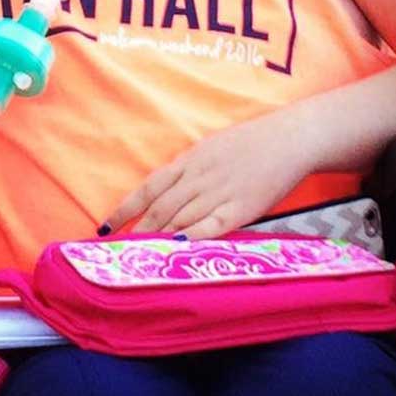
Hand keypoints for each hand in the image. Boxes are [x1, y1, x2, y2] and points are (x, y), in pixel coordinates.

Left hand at [101, 115, 312, 239]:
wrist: (287, 139)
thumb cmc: (248, 144)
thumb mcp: (209, 149)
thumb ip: (187, 170)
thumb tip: (164, 191)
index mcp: (188, 162)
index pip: (148, 189)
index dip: (126, 209)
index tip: (107, 227)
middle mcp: (198, 178)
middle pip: (161, 208)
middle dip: (139, 231)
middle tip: (121, 251)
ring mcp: (219, 193)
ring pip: (182, 218)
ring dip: (160, 238)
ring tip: (142, 256)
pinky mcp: (242, 208)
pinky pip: (213, 225)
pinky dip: (194, 236)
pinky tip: (178, 247)